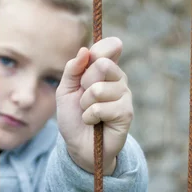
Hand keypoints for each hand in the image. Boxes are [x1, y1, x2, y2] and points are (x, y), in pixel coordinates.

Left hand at [55, 37, 132, 175]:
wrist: (77, 145)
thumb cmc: (73, 116)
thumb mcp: (65, 90)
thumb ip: (72, 69)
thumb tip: (85, 50)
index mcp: (105, 69)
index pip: (110, 46)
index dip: (99, 50)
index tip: (88, 61)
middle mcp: (118, 79)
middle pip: (102, 65)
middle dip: (85, 83)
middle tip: (84, 97)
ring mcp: (124, 95)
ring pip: (98, 89)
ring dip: (85, 104)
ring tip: (88, 112)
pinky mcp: (126, 113)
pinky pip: (101, 108)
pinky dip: (89, 116)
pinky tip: (93, 122)